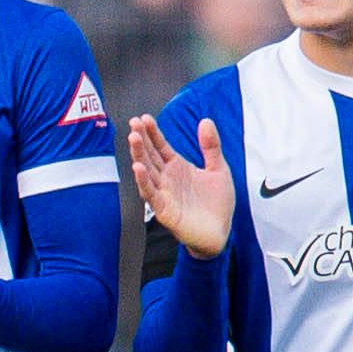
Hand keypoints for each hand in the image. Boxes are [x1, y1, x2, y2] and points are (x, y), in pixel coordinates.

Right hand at [130, 111, 236, 257]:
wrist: (219, 233)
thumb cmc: (217, 204)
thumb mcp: (219, 169)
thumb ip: (211, 146)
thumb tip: (205, 120)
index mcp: (178, 167)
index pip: (161, 146)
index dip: (152, 133)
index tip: (144, 118)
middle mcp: (167, 179)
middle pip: (150, 156)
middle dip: (141, 139)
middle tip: (133, 123)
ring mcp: (164, 193)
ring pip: (147, 172)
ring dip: (139, 155)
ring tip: (133, 138)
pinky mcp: (164, 210)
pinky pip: (150, 194)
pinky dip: (143, 181)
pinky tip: (137, 168)